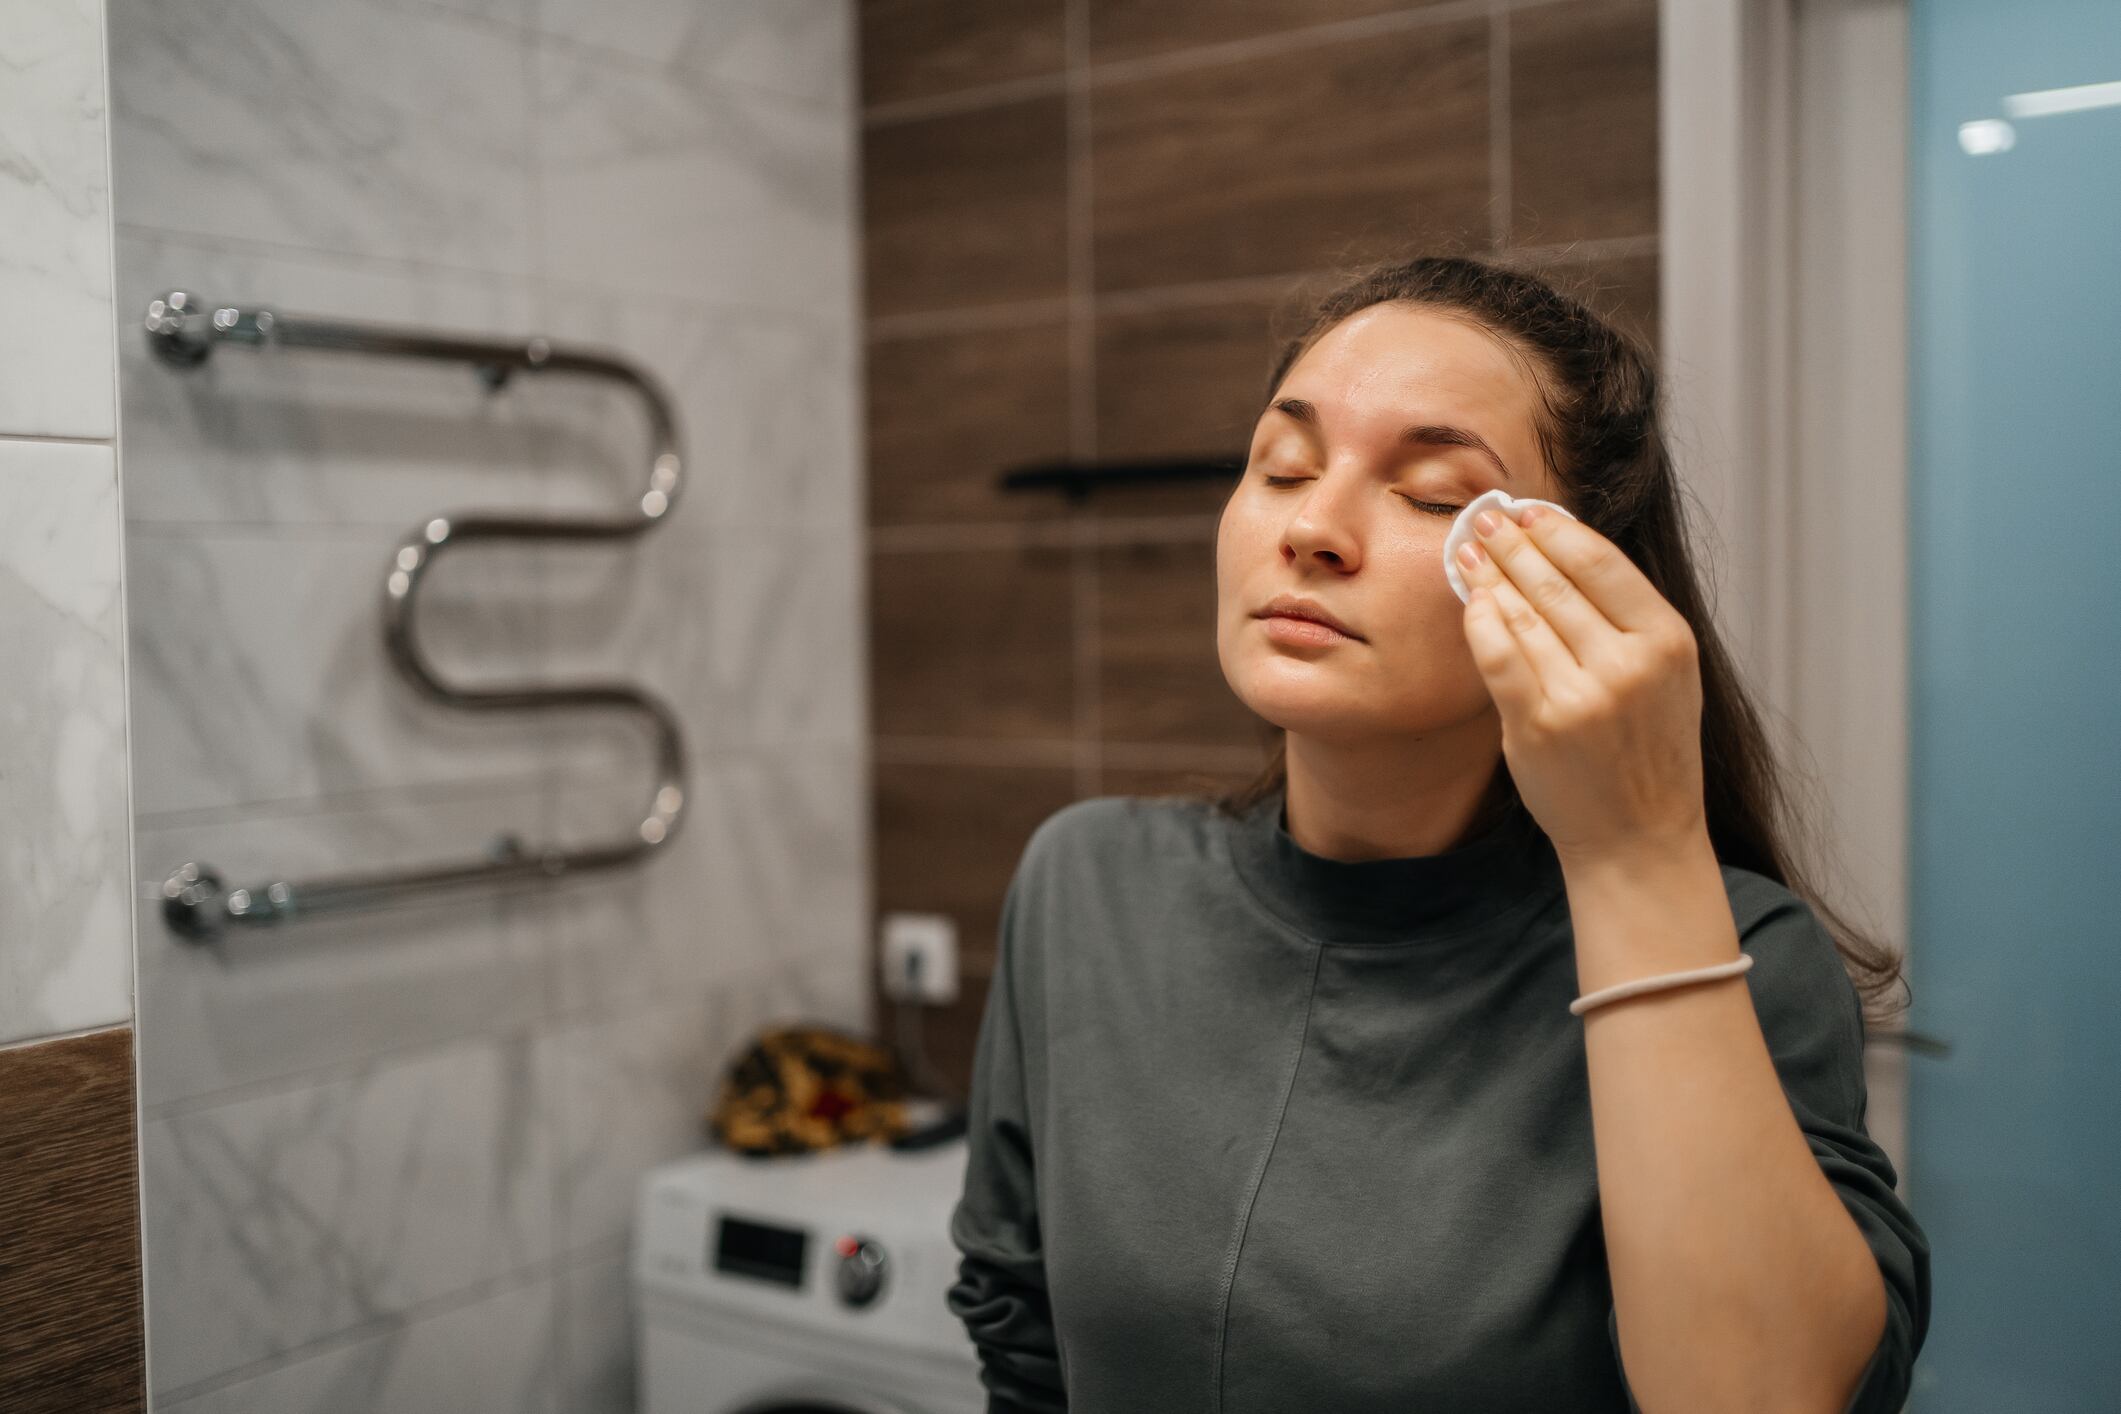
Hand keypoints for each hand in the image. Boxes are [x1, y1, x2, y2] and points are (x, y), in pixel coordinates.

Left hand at [1454, 503, 1707, 864]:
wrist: (1637, 836)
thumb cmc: (1646, 750)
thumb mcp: (1664, 675)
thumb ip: (1623, 618)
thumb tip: (1560, 550)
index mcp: (1668, 641)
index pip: (1600, 562)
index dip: (1555, 529)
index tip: (1527, 511)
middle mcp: (1628, 664)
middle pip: (1555, 582)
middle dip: (1512, 544)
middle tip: (1484, 521)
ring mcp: (1582, 696)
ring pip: (1522, 614)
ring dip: (1490, 577)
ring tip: (1469, 555)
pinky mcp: (1539, 725)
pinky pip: (1497, 655)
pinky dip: (1479, 622)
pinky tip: (1471, 602)